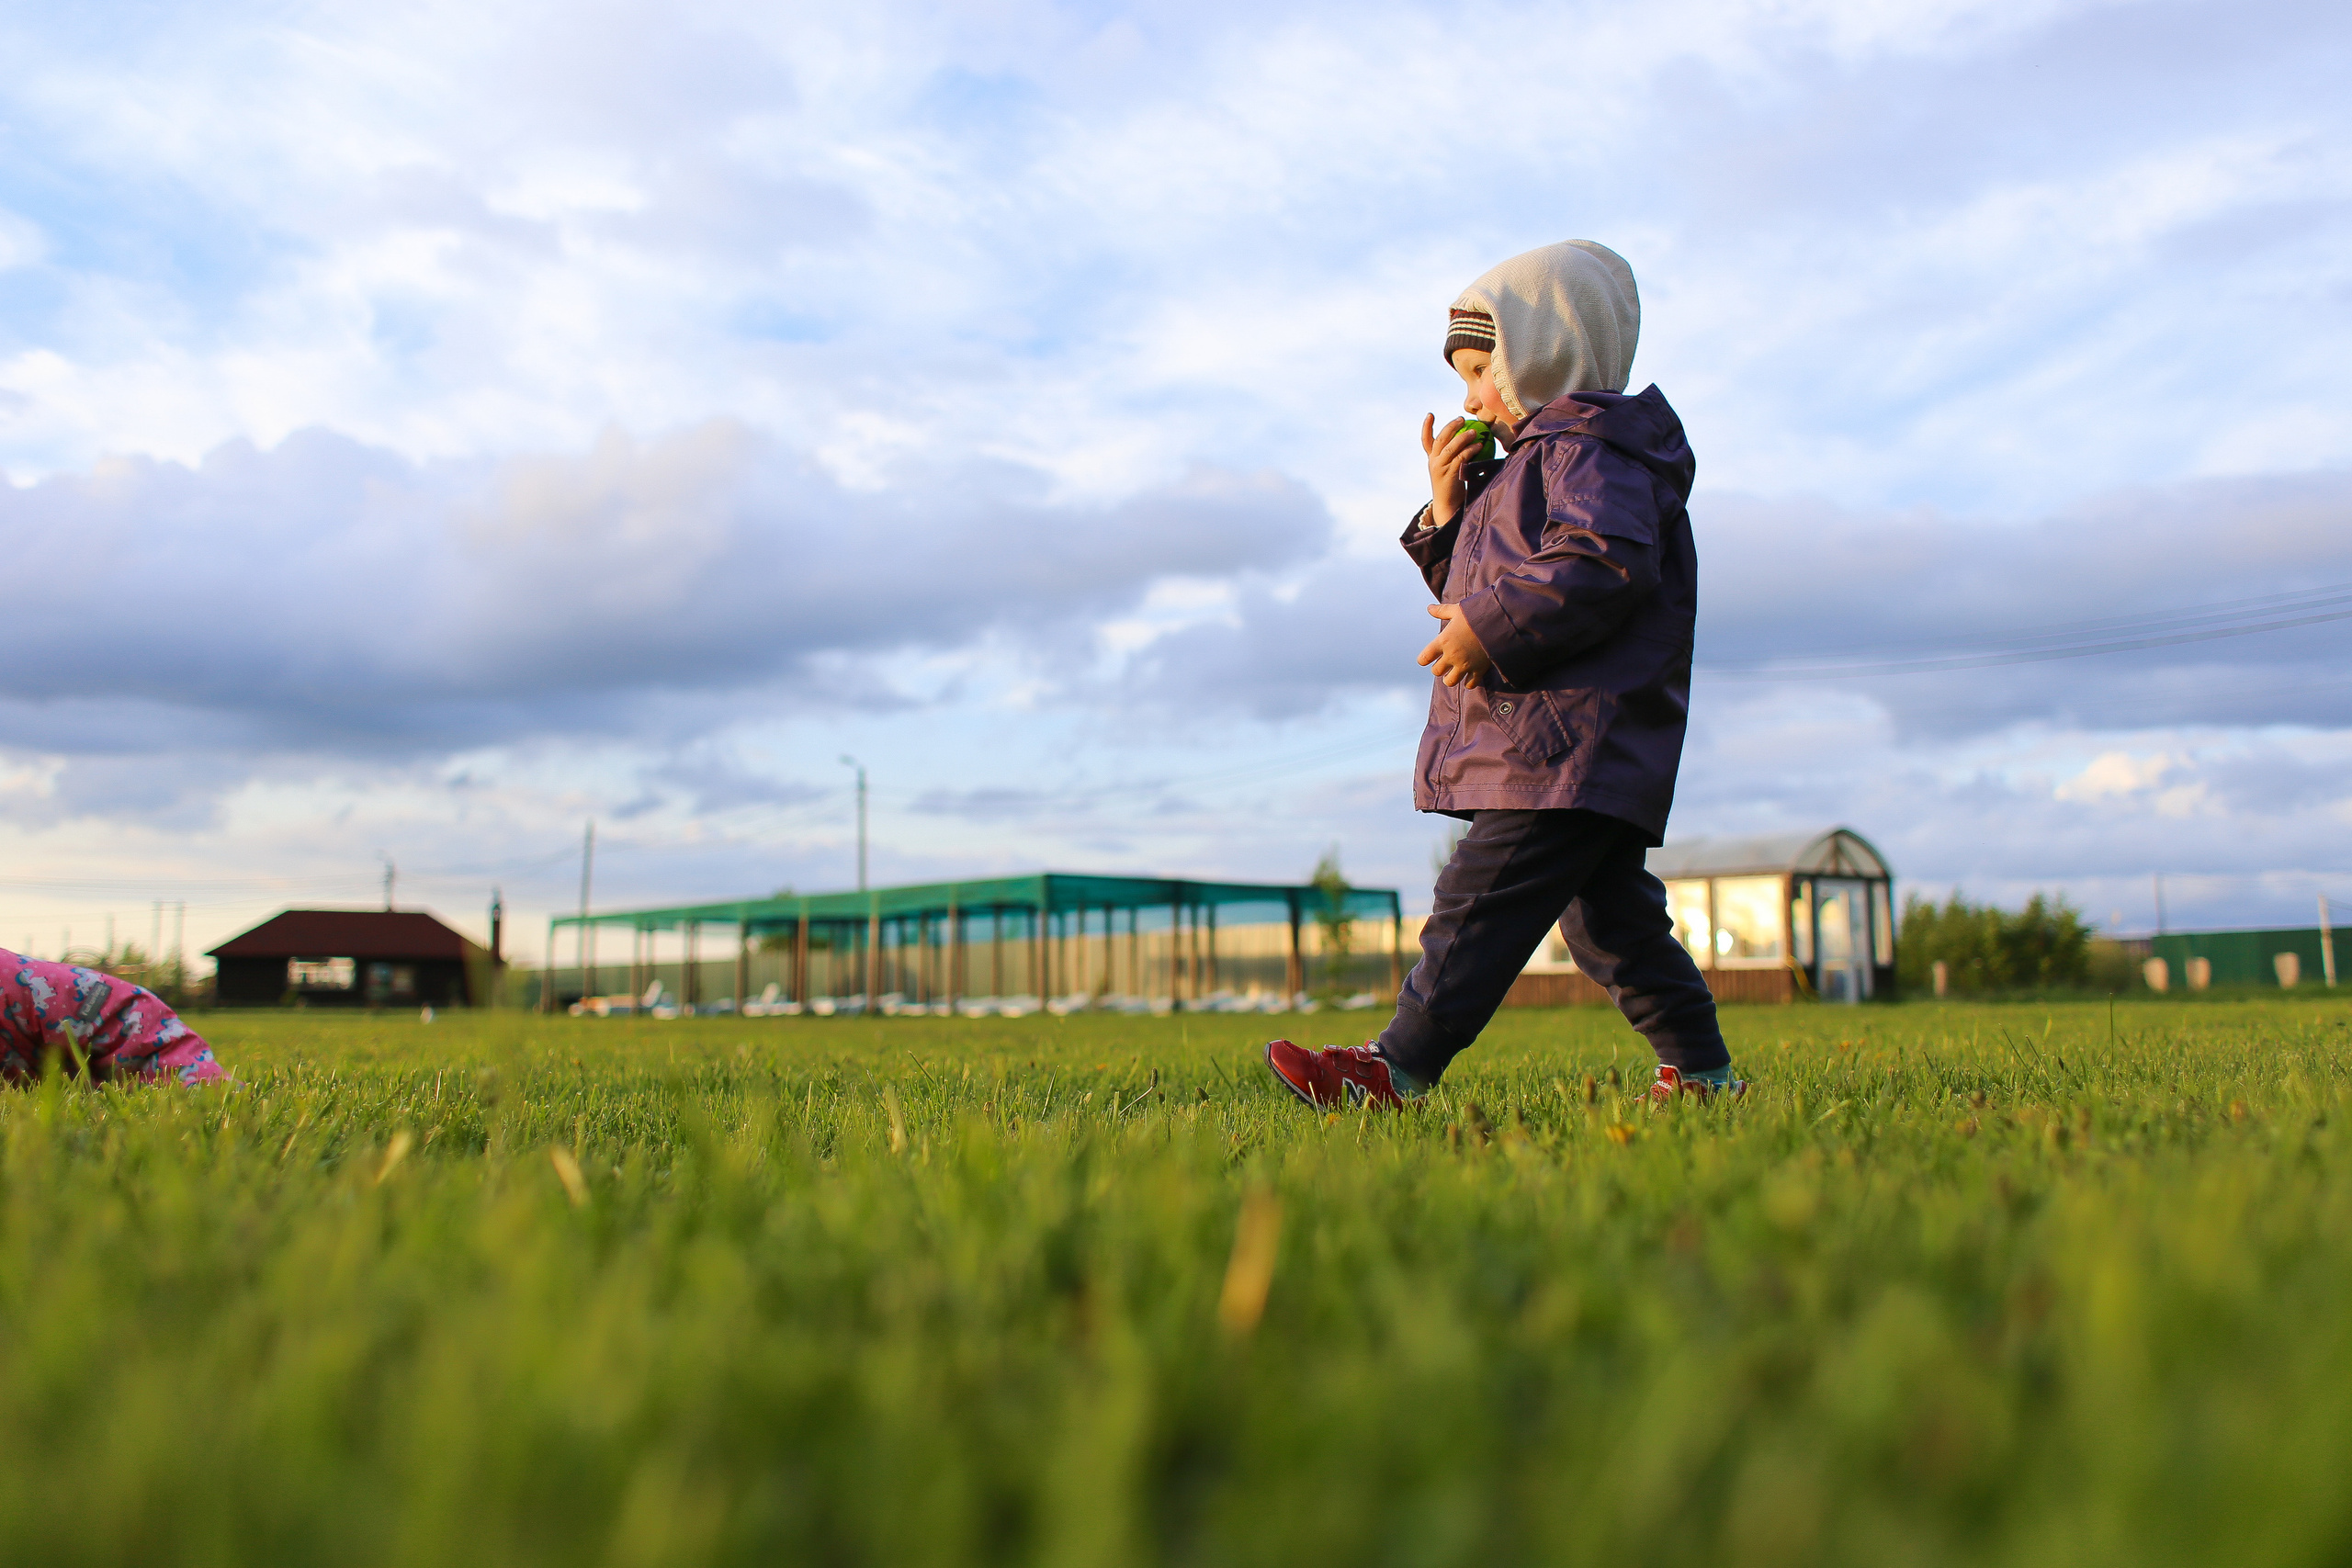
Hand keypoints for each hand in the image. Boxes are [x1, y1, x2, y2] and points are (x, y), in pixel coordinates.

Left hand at [1417, 603, 1492, 687]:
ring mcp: (1465, 664)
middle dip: (1438, 669)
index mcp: (1443, 641)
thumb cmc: (1476, 613)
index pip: (1424, 658)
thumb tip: (1429, 608)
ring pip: (1450, 681)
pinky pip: (1470, 684)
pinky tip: (1468, 678)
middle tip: (1443, 664)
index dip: (1424, 659)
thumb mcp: (1457, 610)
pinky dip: (1468, 683)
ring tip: (1453, 674)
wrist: (1499, 621)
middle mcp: (1452, 655)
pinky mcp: (1479, 670)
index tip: (1427, 658)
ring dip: (1450, 678)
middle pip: (1436, 671)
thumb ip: (1442, 611)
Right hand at [1420, 413, 1485, 527]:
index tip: (1430, 414)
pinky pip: (1461, 458)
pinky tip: (1479, 446)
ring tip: (1474, 431)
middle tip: (1461, 419)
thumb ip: (1455, 455)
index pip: (1426, 440)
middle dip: (1450, 426)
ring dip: (1463, 437)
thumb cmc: (1453, 485)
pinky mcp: (1449, 474)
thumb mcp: (1449, 468)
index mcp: (1432, 458)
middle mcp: (1433, 461)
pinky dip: (1470, 450)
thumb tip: (1471, 438)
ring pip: (1450, 447)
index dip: (1426, 426)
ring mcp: (1440, 468)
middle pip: (1440, 439)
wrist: (1448, 504)